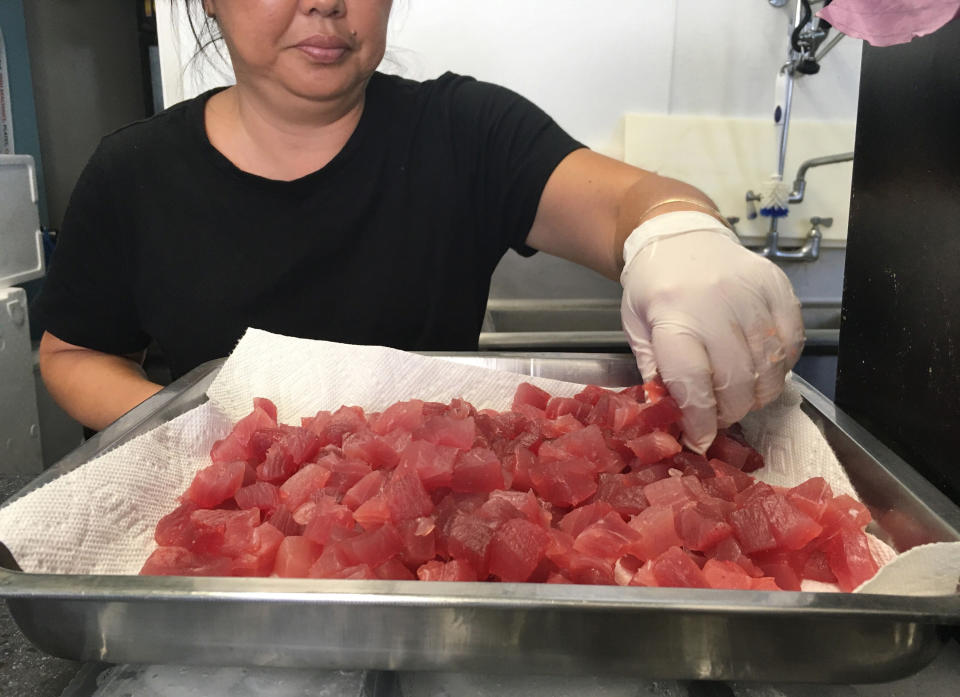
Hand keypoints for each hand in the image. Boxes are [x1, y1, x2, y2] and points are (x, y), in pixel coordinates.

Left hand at [619, 211, 803, 452]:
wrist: (679, 235)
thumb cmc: (653, 288)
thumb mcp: (637, 329)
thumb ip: (656, 373)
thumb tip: (673, 418)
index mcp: (673, 316)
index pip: (694, 383)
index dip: (701, 421)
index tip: (699, 441)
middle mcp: (716, 305)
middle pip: (737, 382)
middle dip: (728, 412)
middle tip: (716, 418)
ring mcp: (752, 295)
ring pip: (769, 369)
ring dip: (755, 396)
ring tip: (737, 397)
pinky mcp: (779, 289)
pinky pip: (792, 345)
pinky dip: (779, 368)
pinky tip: (759, 369)